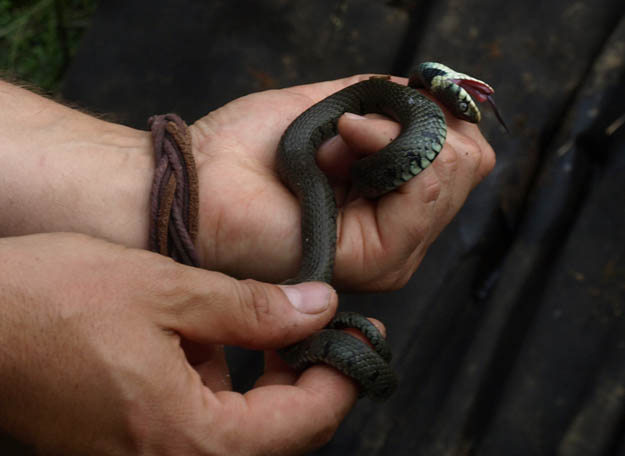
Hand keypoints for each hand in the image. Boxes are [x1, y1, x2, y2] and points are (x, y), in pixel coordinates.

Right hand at [0, 233, 356, 454]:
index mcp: (188, 438)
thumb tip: (320, 308)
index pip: (305, 424)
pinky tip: (209, 337)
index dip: (341, 375)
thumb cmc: (55, 301)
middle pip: (278, 434)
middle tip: (318, 323)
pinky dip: (221, 383)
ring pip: (242, 430)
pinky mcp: (127, 443)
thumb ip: (252, 308)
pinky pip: (200, 424)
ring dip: (265, 379)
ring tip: (267, 321)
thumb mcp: (167, 290)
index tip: (360, 334)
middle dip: (307, 377)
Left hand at [190, 75, 494, 288]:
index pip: (464, 155)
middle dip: (414, 123)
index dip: (431, 115)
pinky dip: (386, 148)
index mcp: (392, 203)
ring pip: (455, 170)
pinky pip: (425, 189)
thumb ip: (389, 106)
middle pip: (471, 162)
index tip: (373, 108)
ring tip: (335, 147)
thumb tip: (436, 94)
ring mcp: (394, 251)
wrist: (201, 182)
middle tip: (350, 130)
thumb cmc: (250, 149)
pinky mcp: (378, 258)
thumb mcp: (333, 109)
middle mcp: (401, 233)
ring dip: (393, 134)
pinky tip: (339, 152)